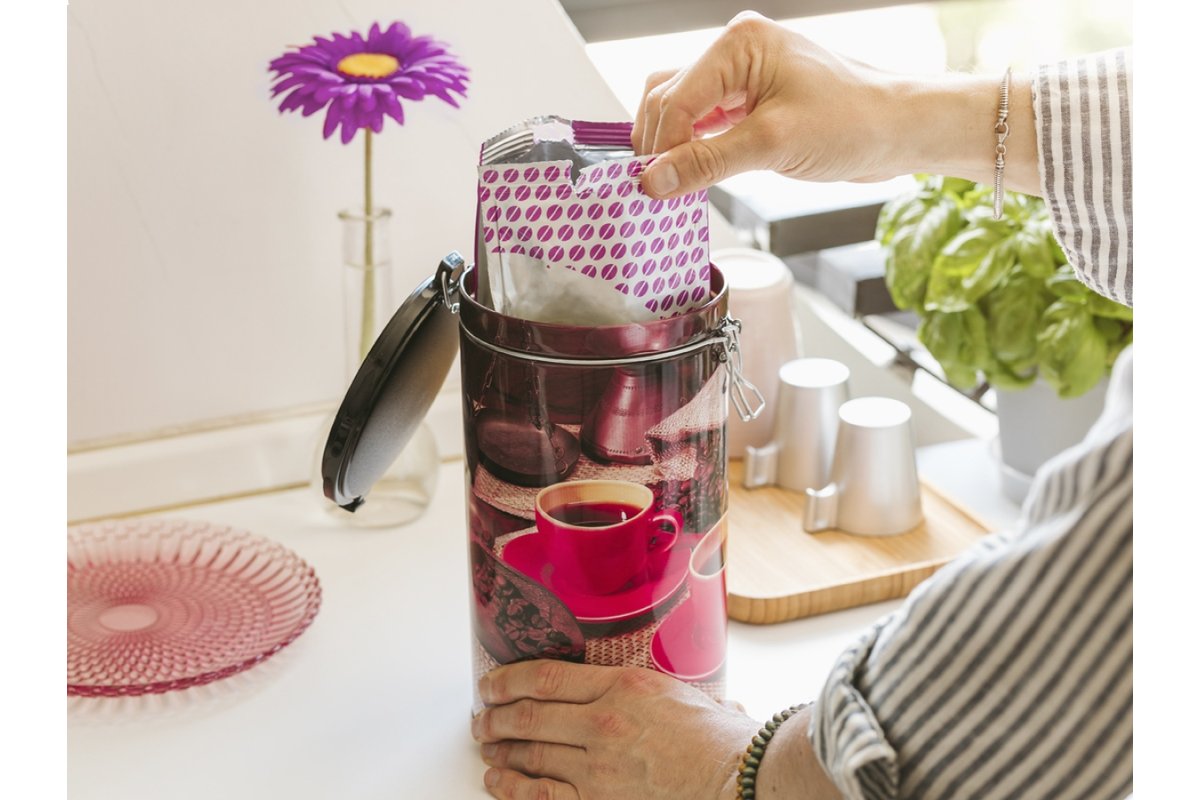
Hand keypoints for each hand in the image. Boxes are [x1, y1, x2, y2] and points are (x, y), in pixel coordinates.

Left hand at [472, 660, 757, 799]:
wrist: (739, 782)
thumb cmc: (723, 742)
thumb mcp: (686, 693)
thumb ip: (654, 688)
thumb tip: (647, 686)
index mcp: (623, 686)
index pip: (547, 677)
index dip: (508, 680)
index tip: (492, 683)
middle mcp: (603, 723)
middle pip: (529, 716)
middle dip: (496, 716)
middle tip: (482, 716)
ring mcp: (598, 769)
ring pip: (531, 755)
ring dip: (501, 749)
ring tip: (487, 745)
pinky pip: (542, 797)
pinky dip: (513, 788)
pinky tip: (499, 781)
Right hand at [632, 11, 903, 197]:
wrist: (899, 130)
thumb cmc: (854, 123)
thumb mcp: (773, 145)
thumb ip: (707, 162)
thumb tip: (653, 181)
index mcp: (739, 43)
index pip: (675, 97)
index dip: (659, 146)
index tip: (650, 189)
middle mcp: (735, 51)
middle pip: (668, 99)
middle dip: (660, 145)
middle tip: (656, 191)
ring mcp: (741, 75)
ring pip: (679, 110)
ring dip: (671, 147)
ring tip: (671, 186)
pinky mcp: (749, 101)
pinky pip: (703, 122)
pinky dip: (692, 149)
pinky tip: (691, 176)